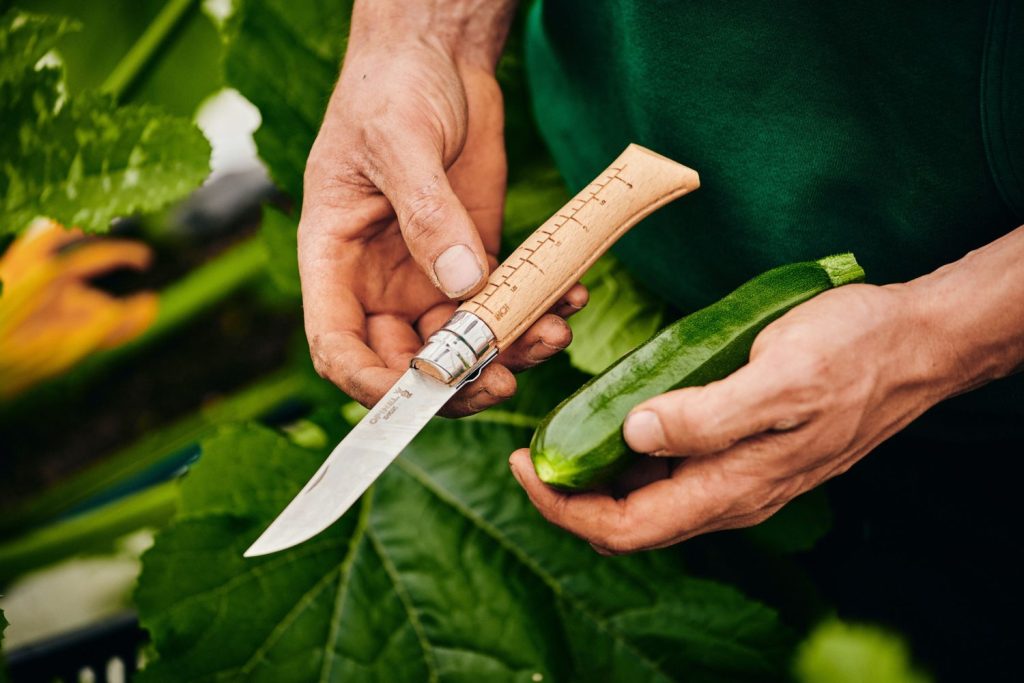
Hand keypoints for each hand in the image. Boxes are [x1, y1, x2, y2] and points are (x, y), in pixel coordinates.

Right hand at [299, 1, 583, 415]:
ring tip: (554, 331)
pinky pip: (504, 305)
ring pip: (464, 344)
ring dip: (508, 352)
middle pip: (407, 361)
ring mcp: (428, 275)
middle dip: (455, 380)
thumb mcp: (400, 142)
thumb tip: (463, 285)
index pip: (338, 346)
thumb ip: (427, 213)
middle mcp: (378, 281)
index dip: (372, 385)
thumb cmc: (393, 88)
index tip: (423, 394)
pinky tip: (570, 297)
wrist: (437, 56)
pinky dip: (537, 311)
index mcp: (334, 259)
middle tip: (505, 379)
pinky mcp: (475, 260)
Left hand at [510, 283, 958, 553]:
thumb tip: (633, 434)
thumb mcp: (780, 376)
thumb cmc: (851, 353)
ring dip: (597, 475)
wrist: (911, 346)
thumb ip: (708, 415)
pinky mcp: (743, 449)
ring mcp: (737, 474)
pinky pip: (673, 468)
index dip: (564, 508)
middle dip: (569, 496)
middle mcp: (730, 493)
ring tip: (561, 431)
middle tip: (531, 448)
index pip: (626, 528)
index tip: (524, 463)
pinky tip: (616, 414)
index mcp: (732, 486)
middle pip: (629, 521)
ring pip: (648, 496)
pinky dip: (632, 451)